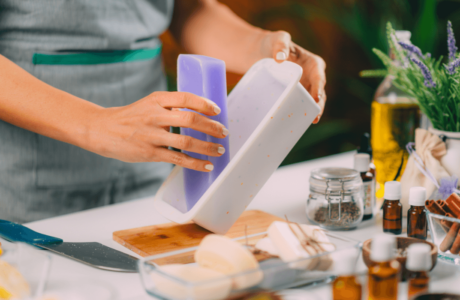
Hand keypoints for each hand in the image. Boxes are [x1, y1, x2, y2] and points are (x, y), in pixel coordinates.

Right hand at [86, 92, 227, 171]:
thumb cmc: (131, 117)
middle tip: (224, 132)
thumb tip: (200, 114)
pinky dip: (195, 163)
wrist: (103, 130)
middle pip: (190, 119)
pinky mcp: (150, 153)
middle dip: (211, 127)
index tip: (217, 110)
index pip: (186, 98)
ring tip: (219, 150)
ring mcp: (152, 135)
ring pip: (187, 141)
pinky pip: (178, 158)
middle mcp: (155, 115)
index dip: (205, 103)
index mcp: (157, 100)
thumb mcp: (149, 104)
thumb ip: (170, 106)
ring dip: (207, 146)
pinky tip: (206, 165)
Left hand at [260, 31, 326, 122]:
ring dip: (311, 112)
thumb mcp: (278, 40)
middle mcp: (313, 77)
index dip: (319, 89)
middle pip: (319, 93)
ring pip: (312, 101)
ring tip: (310, 122)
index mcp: (314, 64)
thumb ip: (281, 46)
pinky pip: (300, 104)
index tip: (316, 98)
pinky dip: (300, 111)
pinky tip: (296, 122)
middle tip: (315, 117)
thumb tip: (280, 59)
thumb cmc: (273, 43)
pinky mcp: (296, 94)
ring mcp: (305, 87)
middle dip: (319, 105)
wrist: (262, 52)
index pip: (319, 78)